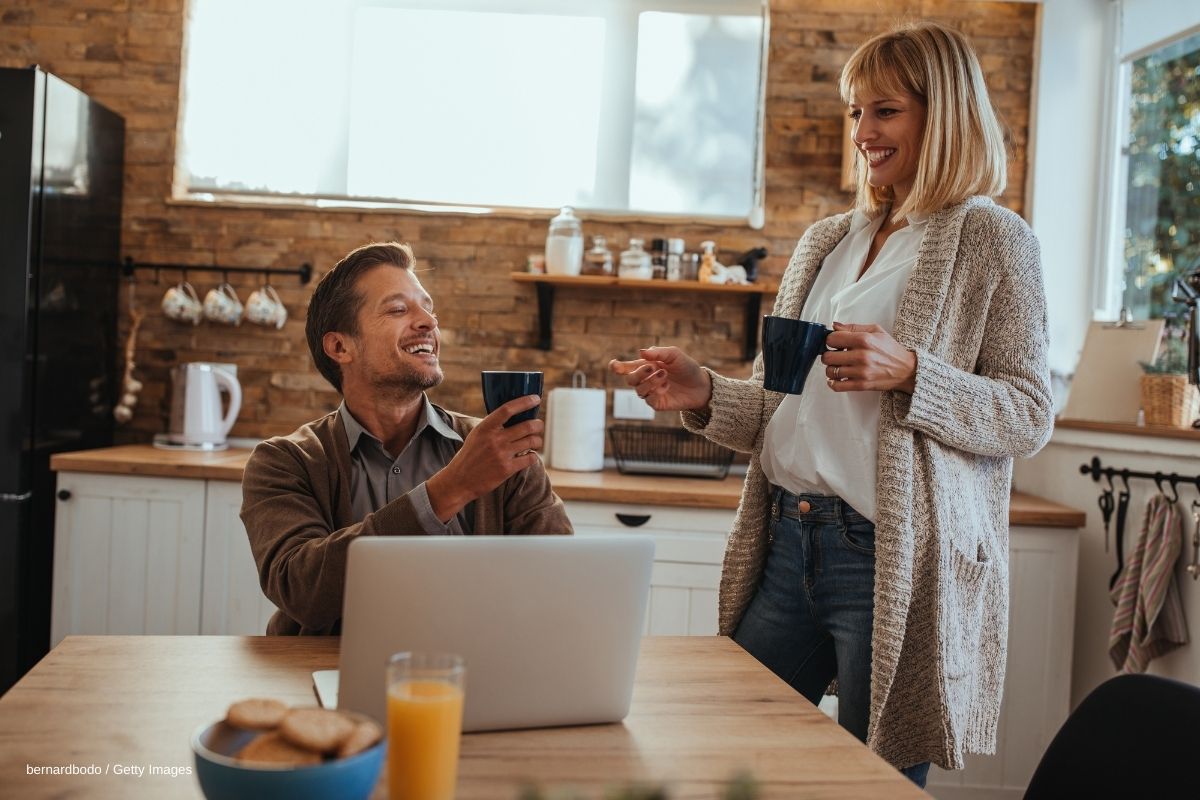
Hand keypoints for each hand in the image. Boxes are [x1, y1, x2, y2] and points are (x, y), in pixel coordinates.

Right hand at [426, 395, 542, 521]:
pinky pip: (530, 458)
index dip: (524, 402)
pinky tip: (530, 455)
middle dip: (538, 424)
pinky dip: (533, 456)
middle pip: (527, 426)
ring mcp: (501, 455)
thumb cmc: (469, 456)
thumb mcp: (476, 435)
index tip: (535, 399)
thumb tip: (513, 415)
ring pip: (532, 441)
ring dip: (537, 440)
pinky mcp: (507, 469)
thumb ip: (492, 426)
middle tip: (539, 425)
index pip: (507, 409)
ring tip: (536, 441)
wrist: (459, 481)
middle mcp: (494, 439)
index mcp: (485, 428)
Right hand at [608, 346, 712, 411]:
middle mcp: (645, 380)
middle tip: (652, 367)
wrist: (701, 385)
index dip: (617, 367)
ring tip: (665, 375)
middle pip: (629, 380)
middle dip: (638, 373)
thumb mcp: (675, 354)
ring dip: (650, 381)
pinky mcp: (657, 403)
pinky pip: (648, 400)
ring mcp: (650, 392)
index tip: (613, 365)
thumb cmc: (687, 367)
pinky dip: (656, 391)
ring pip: (638, 390)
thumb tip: (641, 352)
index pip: (626, 368)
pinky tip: (667, 386)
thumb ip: (658, 353)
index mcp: (645, 366)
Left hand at [821, 322, 916, 393]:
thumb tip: (834, 326)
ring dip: (831, 369)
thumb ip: (853, 327)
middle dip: (828, 355)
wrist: (906, 369)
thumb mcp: (876, 331)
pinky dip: (832, 383)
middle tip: (835, 355)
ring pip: (831, 371)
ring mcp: (861, 372)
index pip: (832, 339)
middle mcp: (862, 355)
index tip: (834, 343)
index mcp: (864, 339)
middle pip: (828, 357)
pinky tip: (836, 378)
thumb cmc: (890, 349)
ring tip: (838, 366)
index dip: (830, 340)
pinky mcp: (862, 385)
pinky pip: (837, 386)